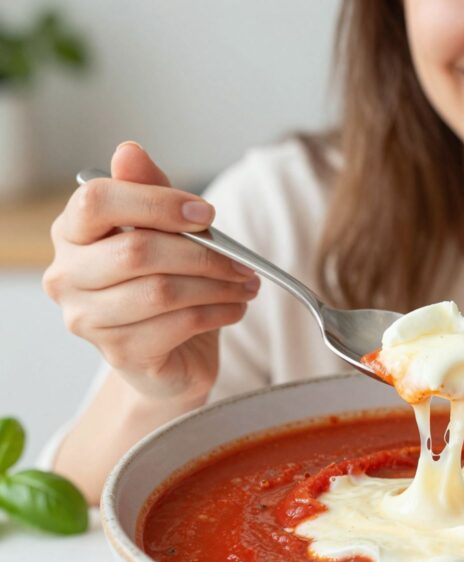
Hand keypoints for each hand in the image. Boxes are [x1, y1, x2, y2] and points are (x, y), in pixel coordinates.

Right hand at [43, 142, 259, 403]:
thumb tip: (129, 151)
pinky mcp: (119, 354)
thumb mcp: (164, 234)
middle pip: (138, 251)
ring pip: (162, 292)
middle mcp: (67, 276)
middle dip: (203, 254)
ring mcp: (88, 319)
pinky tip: (234, 309)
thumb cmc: (163, 285)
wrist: (169, 357)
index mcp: (71, 233)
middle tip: (242, 261)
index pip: (98, 201)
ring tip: (245, 285)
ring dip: (217, 286)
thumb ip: (149, 191)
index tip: (206, 214)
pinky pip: (177, 325)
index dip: (158, 203)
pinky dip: (217, 313)